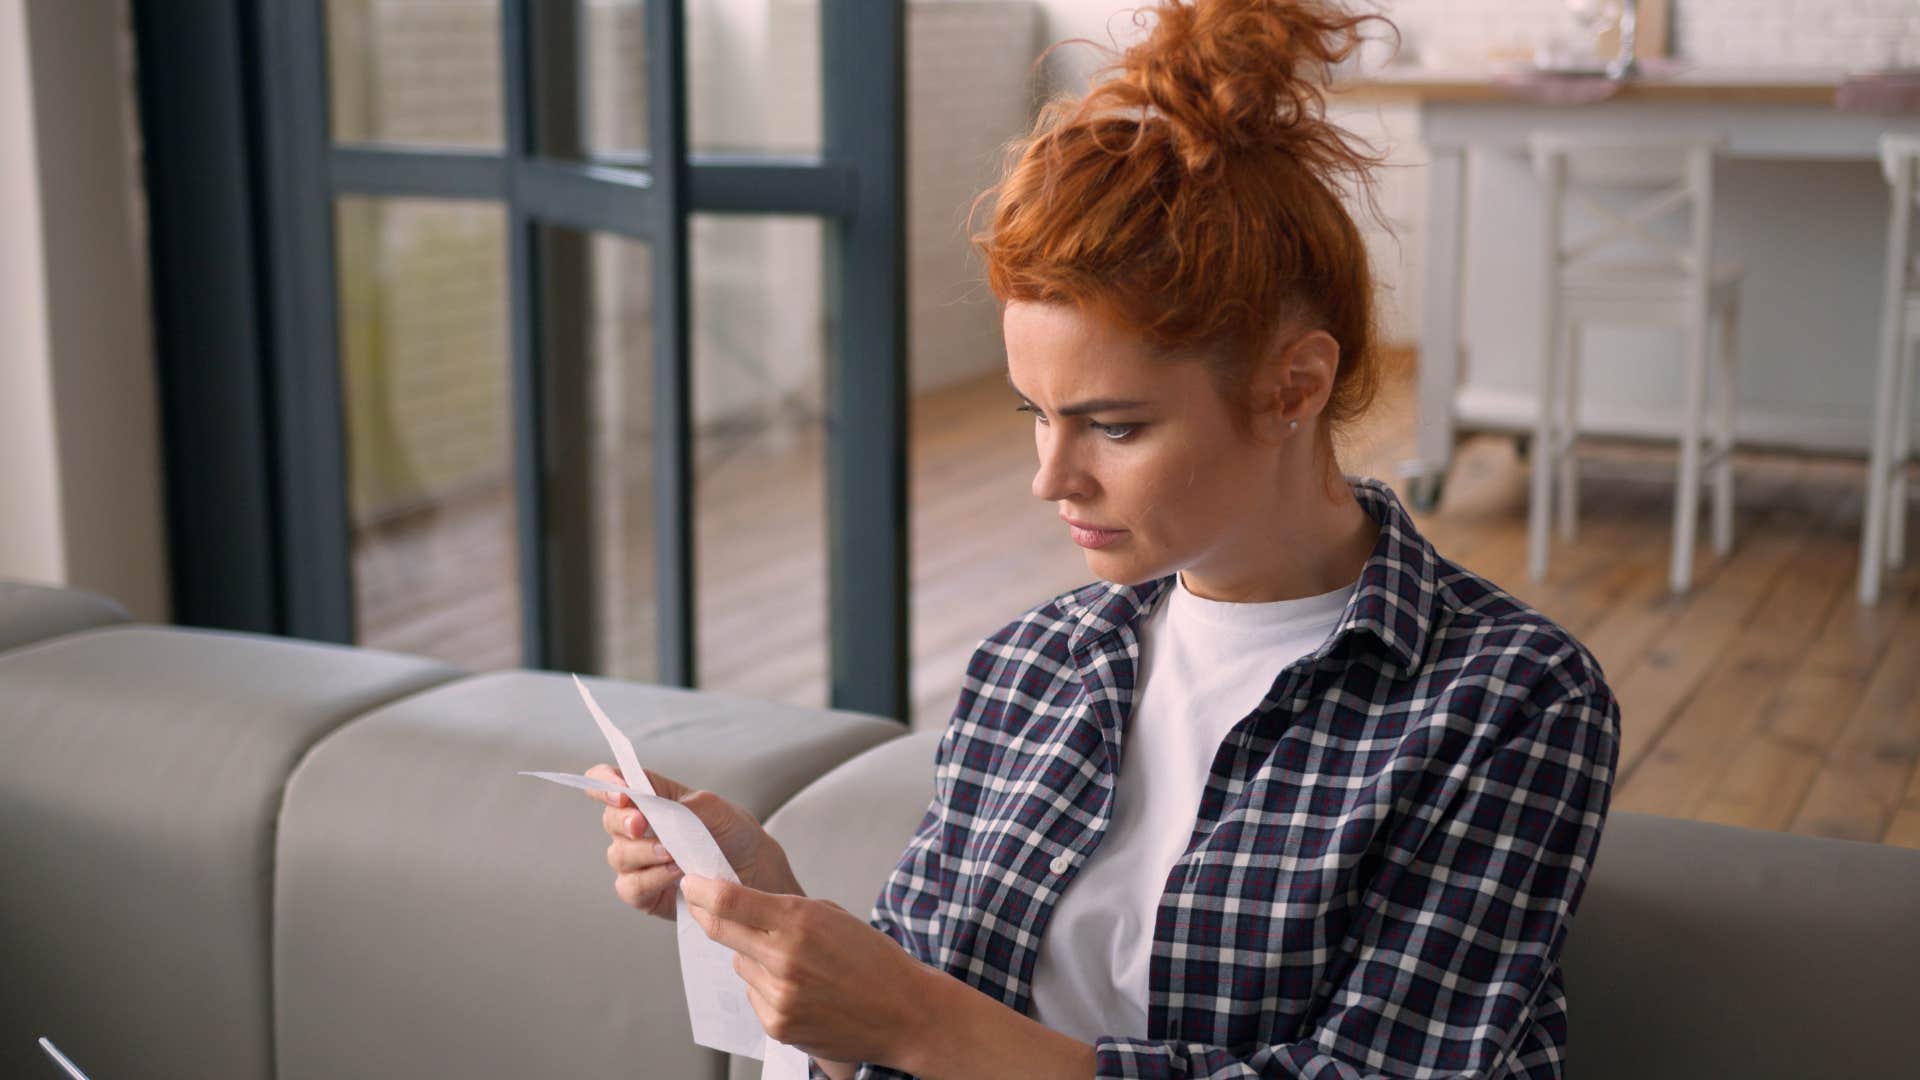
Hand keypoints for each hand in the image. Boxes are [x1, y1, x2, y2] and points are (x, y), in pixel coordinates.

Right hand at [583, 763, 789, 919]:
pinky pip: (631, 887)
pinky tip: (675, 873)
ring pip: (619, 855)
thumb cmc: (731, 831)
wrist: (753, 869)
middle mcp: (636, 829)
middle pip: (610, 819)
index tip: (620, 792)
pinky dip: (652, 879)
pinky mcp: (642, 893)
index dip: (604, 783)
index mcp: (649, 797)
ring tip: (673, 854)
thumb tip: (656, 808)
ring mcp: (636, 862)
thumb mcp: (715, 808)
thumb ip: (683, 805)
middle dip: (624, 821)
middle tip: (641, 823)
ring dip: (644, 853)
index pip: (610, 781)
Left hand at [680, 874, 932, 1066]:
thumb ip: (783, 910)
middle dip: (706, 913)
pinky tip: (799, 989)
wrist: (904, 1011)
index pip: (729, 901)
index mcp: (799, 921)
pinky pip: (753, 994)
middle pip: (720, 930)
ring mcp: (779, 995)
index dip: (701, 889)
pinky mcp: (778, 1025)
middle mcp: (784, 958)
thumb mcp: (831, 915)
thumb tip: (735, 903)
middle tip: (700, 902)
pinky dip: (766, 988)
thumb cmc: (872, 959)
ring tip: (794, 963)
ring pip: (739, 964)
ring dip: (752, 957)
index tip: (690, 882)